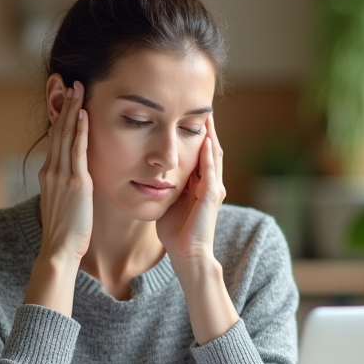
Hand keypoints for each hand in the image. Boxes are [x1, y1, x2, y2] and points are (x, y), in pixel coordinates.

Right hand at [36, 80, 91, 263]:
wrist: (59, 250)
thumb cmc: (66, 233)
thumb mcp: (64, 204)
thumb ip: (69, 188)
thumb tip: (79, 180)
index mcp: (49, 175)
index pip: (56, 140)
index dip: (61, 118)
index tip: (68, 100)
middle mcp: (51, 171)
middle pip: (57, 131)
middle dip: (65, 106)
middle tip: (71, 83)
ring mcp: (61, 176)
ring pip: (65, 135)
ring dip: (71, 110)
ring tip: (77, 89)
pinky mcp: (75, 183)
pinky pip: (76, 150)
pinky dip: (79, 130)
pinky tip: (83, 113)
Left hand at [157, 114, 225, 264]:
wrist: (187, 254)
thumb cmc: (176, 233)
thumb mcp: (168, 203)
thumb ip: (165, 187)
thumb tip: (149, 175)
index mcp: (200, 186)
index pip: (199, 154)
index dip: (195, 136)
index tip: (186, 118)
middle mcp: (210, 184)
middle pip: (210, 150)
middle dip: (207, 130)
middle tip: (203, 109)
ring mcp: (213, 189)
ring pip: (214, 156)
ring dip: (211, 136)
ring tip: (207, 116)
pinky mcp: (212, 196)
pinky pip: (211, 171)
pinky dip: (208, 154)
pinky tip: (205, 139)